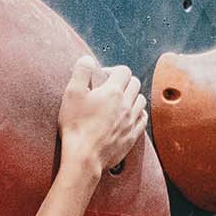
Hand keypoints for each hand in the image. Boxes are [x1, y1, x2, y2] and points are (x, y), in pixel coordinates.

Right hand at [57, 56, 147, 176]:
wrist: (84, 157)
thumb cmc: (76, 125)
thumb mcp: (72, 93)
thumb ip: (81, 71)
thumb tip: (88, 59)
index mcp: (113, 91)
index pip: (123, 70)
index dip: (113, 70)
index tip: (102, 76)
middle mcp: (126, 104)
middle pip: (135, 83)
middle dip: (124, 81)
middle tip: (110, 87)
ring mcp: (131, 121)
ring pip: (141, 100)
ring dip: (133, 96)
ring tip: (119, 101)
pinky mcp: (132, 136)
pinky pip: (143, 119)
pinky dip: (138, 113)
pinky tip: (128, 116)